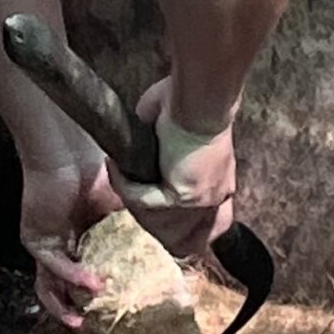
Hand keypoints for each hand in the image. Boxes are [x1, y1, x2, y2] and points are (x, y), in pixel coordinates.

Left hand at [21, 154, 122, 330]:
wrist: (66, 151)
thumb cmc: (94, 171)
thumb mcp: (122, 208)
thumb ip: (137, 229)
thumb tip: (170, 247)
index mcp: (80, 239)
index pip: (85, 275)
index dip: (98, 294)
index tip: (118, 306)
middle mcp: (61, 246)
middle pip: (62, 288)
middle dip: (76, 310)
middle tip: (95, 326)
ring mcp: (46, 244)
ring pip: (49, 287)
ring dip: (65, 306)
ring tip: (82, 321)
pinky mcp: (36, 240)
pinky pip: (54, 268)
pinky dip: (73, 278)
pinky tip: (92, 284)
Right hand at [119, 74, 237, 266]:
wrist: (201, 100)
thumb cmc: (193, 103)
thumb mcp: (178, 132)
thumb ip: (162, 149)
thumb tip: (142, 146)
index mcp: (218, 183)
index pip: (203, 226)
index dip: (174, 226)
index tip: (151, 214)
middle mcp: (214, 198)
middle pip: (176, 232)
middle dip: (144, 215)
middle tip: (125, 183)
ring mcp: (201, 201)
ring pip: (153, 216)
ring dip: (130, 196)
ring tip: (117, 171)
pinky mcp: (182, 197)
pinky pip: (143, 200)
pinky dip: (124, 184)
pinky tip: (115, 165)